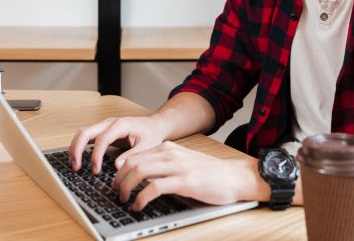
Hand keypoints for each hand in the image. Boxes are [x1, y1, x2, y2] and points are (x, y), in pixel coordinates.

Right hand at [69, 116, 165, 173]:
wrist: (154, 126)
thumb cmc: (151, 135)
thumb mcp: (146, 146)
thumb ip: (132, 156)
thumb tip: (117, 167)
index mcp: (121, 125)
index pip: (101, 139)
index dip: (96, 155)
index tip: (95, 170)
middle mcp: (109, 122)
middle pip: (85, 132)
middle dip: (77, 149)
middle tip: (76, 167)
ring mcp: (104, 125)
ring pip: (82, 132)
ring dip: (75, 148)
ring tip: (74, 165)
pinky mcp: (103, 130)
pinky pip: (87, 136)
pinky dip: (79, 146)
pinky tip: (79, 158)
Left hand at [112, 141, 267, 210]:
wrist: (236, 176)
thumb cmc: (212, 174)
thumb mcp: (185, 162)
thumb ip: (166, 165)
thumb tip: (144, 177)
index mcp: (168, 148)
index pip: (134, 156)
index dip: (120, 171)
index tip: (117, 183)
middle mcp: (170, 154)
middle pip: (132, 163)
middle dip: (119, 180)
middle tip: (117, 194)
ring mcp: (177, 167)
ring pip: (139, 172)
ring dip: (126, 188)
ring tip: (124, 200)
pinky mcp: (185, 181)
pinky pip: (154, 187)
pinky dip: (141, 198)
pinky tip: (139, 206)